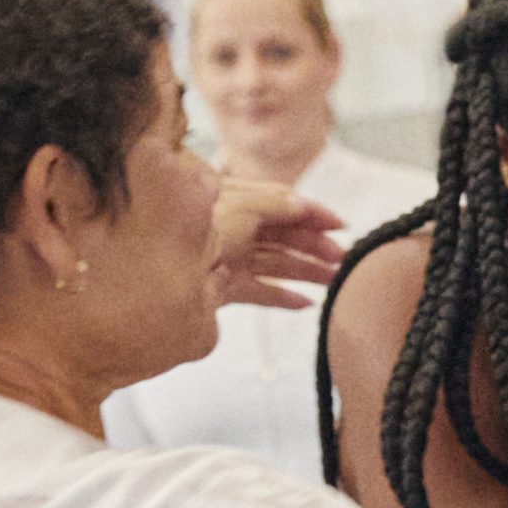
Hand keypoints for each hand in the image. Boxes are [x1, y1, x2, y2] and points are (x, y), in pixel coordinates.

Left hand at [209, 178, 344, 308]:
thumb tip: (302, 204)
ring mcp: (230, 259)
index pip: (282, 204)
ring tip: (334, 282)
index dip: (313, 213)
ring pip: (277, 263)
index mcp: (237, 203)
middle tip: (343, 258)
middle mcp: (234, 229)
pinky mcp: (225, 288)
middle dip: (316, 246)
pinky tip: (305, 304)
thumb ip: (276, 205)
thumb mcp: (243, 208)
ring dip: (307, 272)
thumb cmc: (200, 230)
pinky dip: (283, 298)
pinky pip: (260, 292)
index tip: (341, 225)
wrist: (164, 271)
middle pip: (283, 236)